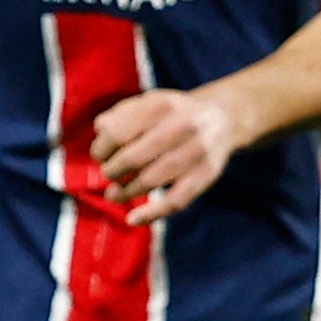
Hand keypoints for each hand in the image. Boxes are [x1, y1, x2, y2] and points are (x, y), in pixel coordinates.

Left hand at [89, 88, 242, 225]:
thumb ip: (121, 115)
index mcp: (160, 105)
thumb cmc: (172, 114)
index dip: (101, 148)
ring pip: (152, 180)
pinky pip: (176, 200)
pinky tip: (133, 219)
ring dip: (126, 192)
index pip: (118, 132)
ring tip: (113, 194)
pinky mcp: (205, 175)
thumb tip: (100, 133)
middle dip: (112, 171)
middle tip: (107, 174)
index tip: (99, 156)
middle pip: (134, 157)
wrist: (222, 117)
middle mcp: (181, 126)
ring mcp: (195, 152)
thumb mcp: (148, 102)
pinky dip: (152, 213)